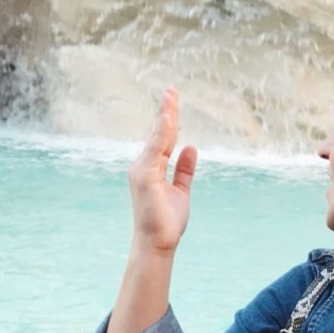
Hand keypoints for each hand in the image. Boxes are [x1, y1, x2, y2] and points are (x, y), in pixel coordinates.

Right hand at [127, 87, 197, 254]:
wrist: (157, 243)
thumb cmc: (167, 221)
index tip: (174, 100)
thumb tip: (191, 147)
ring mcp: (142, 170)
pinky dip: (162, 132)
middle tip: (172, 88)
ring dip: (165, 116)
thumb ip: (184, 169)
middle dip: (167, 110)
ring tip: (171, 96)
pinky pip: (156, 149)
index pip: (164, 138)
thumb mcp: (181, 190)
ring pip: (158, 137)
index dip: (170, 119)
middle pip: (159, 133)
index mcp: (152, 168)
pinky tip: (169, 117)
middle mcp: (144, 165)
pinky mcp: (145, 176)